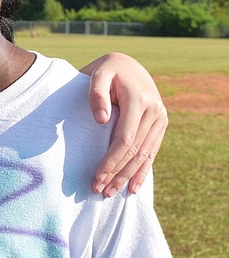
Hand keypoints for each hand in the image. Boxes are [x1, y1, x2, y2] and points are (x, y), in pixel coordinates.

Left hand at [80, 53, 167, 196]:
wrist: (126, 65)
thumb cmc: (105, 70)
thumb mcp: (97, 75)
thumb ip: (96, 94)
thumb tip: (101, 120)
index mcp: (139, 100)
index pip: (125, 139)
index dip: (111, 160)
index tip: (97, 176)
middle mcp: (154, 110)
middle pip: (135, 151)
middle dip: (117, 173)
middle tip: (99, 191)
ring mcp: (160, 118)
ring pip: (145, 155)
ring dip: (128, 176)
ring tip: (111, 193)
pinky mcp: (160, 124)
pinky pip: (152, 151)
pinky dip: (143, 170)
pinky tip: (133, 187)